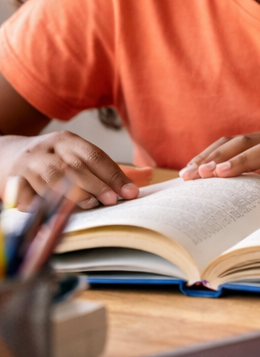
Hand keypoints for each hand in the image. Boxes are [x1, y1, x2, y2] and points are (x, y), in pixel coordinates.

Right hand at [3, 130, 139, 209]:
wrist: (4, 155)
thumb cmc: (52, 161)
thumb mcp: (78, 157)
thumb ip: (111, 168)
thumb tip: (149, 175)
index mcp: (67, 141)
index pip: (94, 156)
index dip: (114, 175)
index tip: (130, 192)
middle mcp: (46, 150)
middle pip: (74, 166)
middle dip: (96, 184)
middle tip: (114, 200)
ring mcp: (27, 165)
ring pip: (51, 178)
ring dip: (72, 193)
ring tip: (91, 206)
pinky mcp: (11, 182)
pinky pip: (26, 194)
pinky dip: (40, 205)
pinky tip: (54, 215)